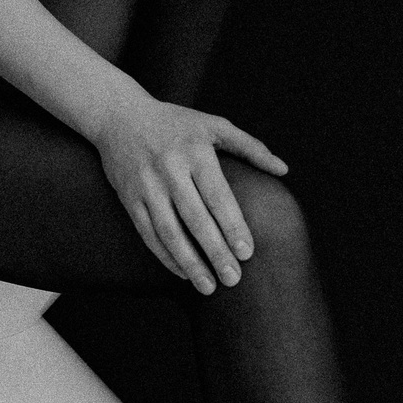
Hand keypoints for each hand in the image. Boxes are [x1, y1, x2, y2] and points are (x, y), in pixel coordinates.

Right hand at [94, 93, 287, 293]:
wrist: (119, 116)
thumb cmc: (176, 123)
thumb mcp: (214, 125)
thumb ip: (250, 147)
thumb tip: (283, 169)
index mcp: (196, 152)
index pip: (218, 196)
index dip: (233, 226)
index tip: (247, 253)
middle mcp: (170, 169)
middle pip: (195, 219)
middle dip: (215, 252)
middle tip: (233, 279)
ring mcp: (147, 186)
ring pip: (169, 232)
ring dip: (189, 263)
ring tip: (208, 286)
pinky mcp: (129, 198)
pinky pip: (148, 233)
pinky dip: (165, 256)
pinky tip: (183, 273)